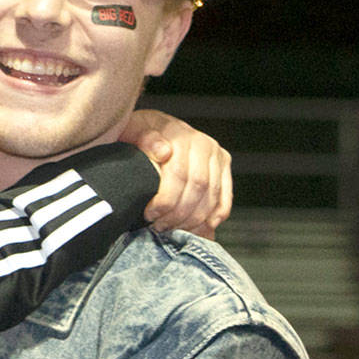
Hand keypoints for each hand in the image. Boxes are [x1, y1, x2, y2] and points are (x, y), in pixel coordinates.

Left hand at [121, 109, 232, 238]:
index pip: (179, 175)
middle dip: (177, 214)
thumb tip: (163, 151)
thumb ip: (144, 138)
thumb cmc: (140, 134)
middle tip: (159, 227)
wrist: (153, 129)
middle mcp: (205, 145)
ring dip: (192, 220)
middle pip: (198, 188)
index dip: (165, 200)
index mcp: (183, 135)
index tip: (149, 215)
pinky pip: (224, 200)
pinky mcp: (224, 170)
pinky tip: (198, 229)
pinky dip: (213, 218)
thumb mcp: (134, 131)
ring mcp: (218, 158)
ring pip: (212, 197)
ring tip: (172, 229)